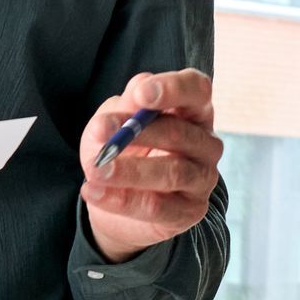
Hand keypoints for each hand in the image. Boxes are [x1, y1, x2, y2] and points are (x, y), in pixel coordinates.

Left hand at [79, 69, 223, 263]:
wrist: (119, 202)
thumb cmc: (124, 151)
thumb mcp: (115, 123)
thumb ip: (121, 110)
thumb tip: (123, 109)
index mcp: (192, 110)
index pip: (197, 89)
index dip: (173, 88)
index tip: (141, 94)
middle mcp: (206, 142)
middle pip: (180, 132)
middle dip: (139, 133)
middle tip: (102, 134)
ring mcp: (204, 177)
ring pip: (173, 172)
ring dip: (129, 170)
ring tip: (95, 169)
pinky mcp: (192, 210)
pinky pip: (158, 206)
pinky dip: (121, 200)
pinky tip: (93, 191)